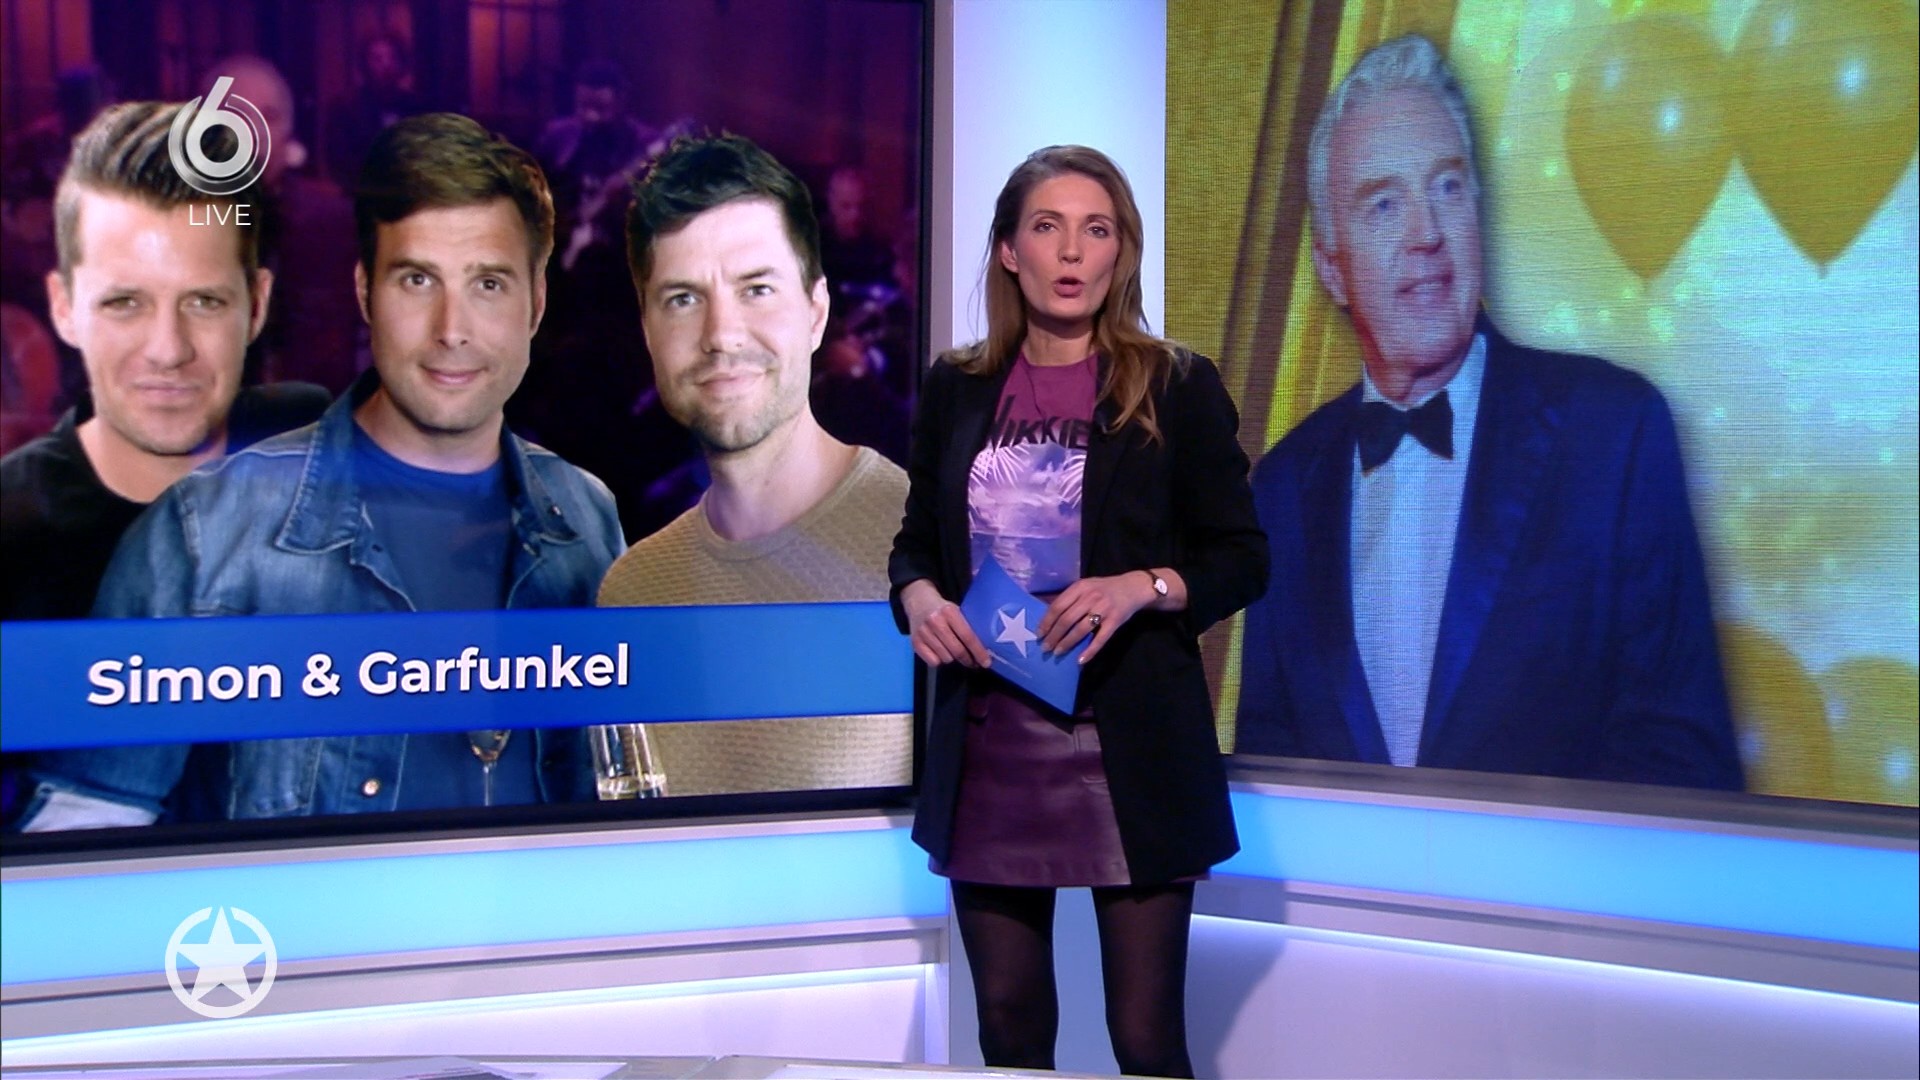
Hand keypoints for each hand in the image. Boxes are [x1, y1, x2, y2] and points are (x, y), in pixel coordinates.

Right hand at [902, 579, 990, 667]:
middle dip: (968, 659)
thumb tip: (984, 649)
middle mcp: (935, 622)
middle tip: (973, 662)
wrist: (919, 602)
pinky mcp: (915, 642)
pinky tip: (940, 652)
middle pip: (957, 650)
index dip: (979, 652)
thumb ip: (968, 626)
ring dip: (952, 658)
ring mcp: (923, 633)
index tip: (986, 662)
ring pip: (946, 658)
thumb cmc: (943, 610)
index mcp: (949, 612)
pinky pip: (933, 662)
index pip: (968, 636)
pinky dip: (939, 660)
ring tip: (953, 651)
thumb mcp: (957, 611)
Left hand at [1037, 572, 1157, 664]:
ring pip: (1080, 630)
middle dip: (1053, 636)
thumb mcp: (1086, 586)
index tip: (1039, 634)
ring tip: (1057, 652)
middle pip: (1067, 619)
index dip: (1046, 621)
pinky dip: (1089, 651)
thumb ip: (1070, 597)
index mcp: (1080, 587)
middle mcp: (1091, 597)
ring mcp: (1104, 609)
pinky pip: (1100, 639)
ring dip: (1067, 643)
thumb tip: (1048, 615)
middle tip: (1045, 647)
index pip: (1058, 606)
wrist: (1133, 587)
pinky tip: (1080, 660)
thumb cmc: (1105, 588)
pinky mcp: (1115, 621)